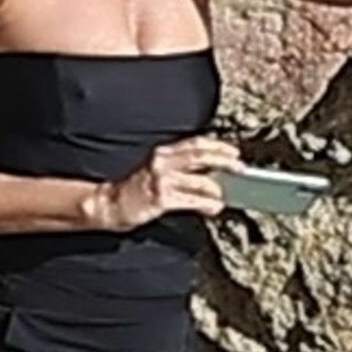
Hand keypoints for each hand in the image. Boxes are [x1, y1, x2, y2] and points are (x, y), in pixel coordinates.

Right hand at [86, 135, 242, 231]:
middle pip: (201, 156)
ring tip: (224, 197)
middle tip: (241, 167)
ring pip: (199, 180)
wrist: (110, 205)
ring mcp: (162, 180)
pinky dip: (207, 204)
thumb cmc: (136, 191)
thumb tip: (211, 175)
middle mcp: (162, 162)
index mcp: (163, 153)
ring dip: (217, 189)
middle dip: (224, 160)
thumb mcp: (157, 172)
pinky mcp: (161, 198)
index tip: (234, 151)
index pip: (195, 143)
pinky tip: (214, 208)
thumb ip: (180, 171)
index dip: (217, 146)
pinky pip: (191, 200)